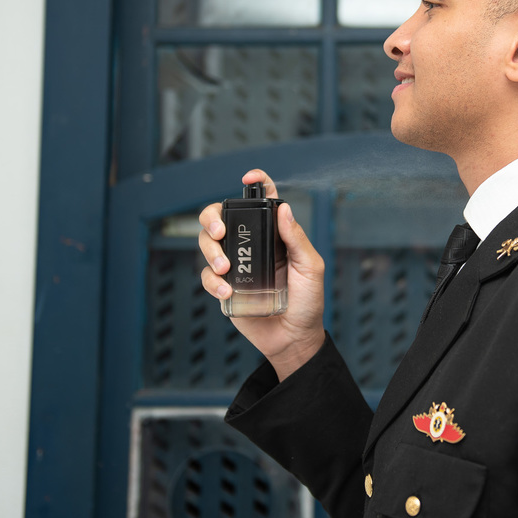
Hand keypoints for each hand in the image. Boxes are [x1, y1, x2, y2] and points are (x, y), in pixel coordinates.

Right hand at [199, 169, 325, 380]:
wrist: (294, 339)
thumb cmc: (308, 302)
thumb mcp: (310, 268)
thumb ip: (296, 239)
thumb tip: (284, 208)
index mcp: (275, 236)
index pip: (263, 202)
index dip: (256, 184)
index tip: (249, 178)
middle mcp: (252, 245)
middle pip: (221, 217)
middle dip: (212, 217)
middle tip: (220, 231)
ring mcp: (236, 265)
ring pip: (208, 243)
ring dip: (210, 250)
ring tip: (225, 268)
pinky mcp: (224, 287)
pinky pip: (208, 276)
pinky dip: (213, 281)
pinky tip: (227, 291)